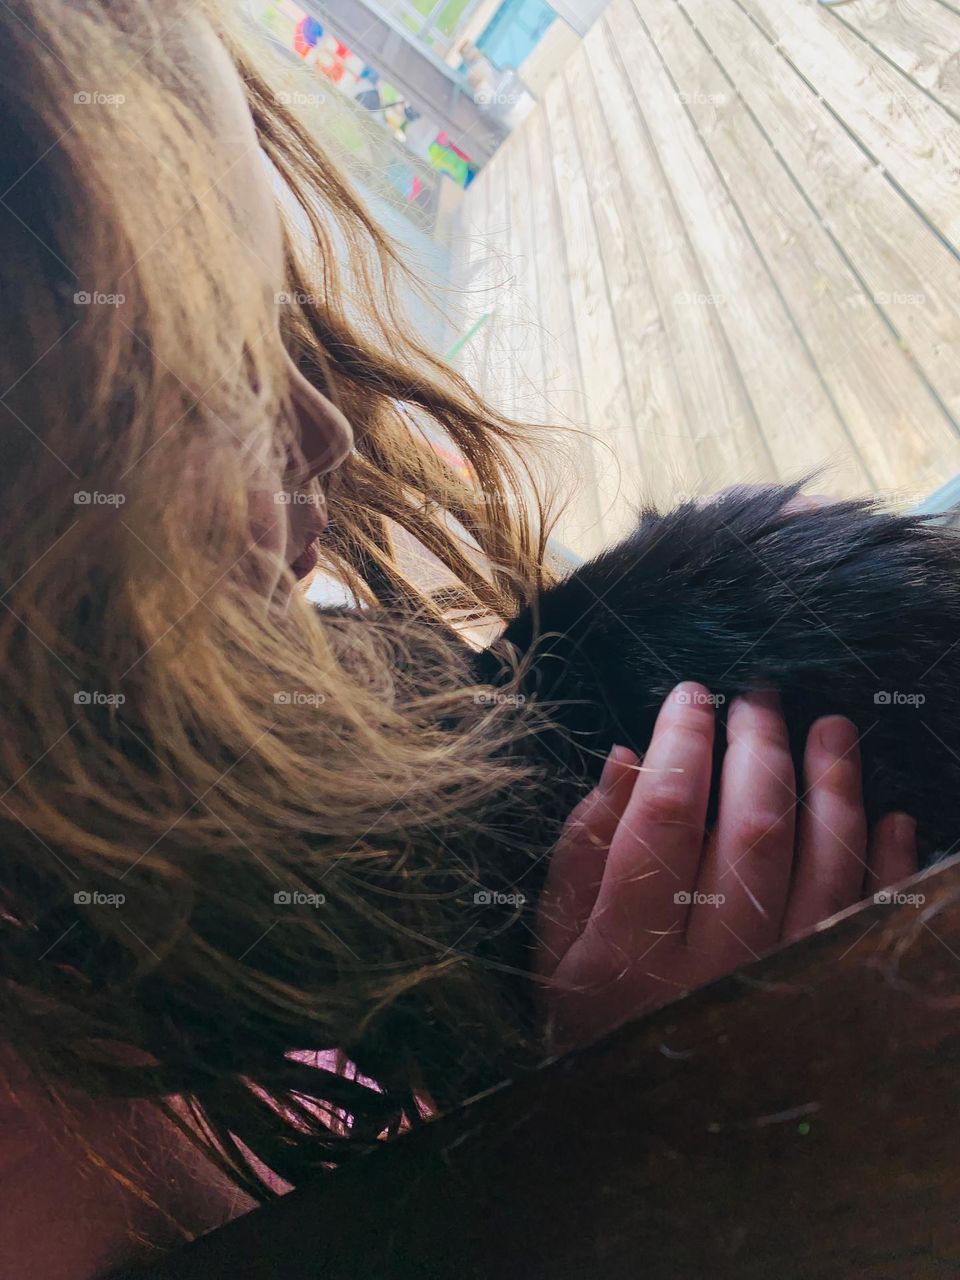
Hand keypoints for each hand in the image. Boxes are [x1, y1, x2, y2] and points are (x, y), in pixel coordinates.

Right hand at [535, 683, 917, 1051]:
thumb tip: (627, 759)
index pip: (664, 816)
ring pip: (825, 871)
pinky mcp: (825, 1007)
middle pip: (752, 832)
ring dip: (834, 789)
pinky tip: (888, 814)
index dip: (681, 743)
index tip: (688, 695)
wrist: (642, 1140)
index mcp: (627, 952)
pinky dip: (887, 866)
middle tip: (759, 698)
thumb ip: (582, 853)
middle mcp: (710, 972)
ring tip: (832, 730)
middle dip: (758, 749)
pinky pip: (869, 925)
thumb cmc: (590, 1028)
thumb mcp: (554, 948)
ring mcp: (777, 992)